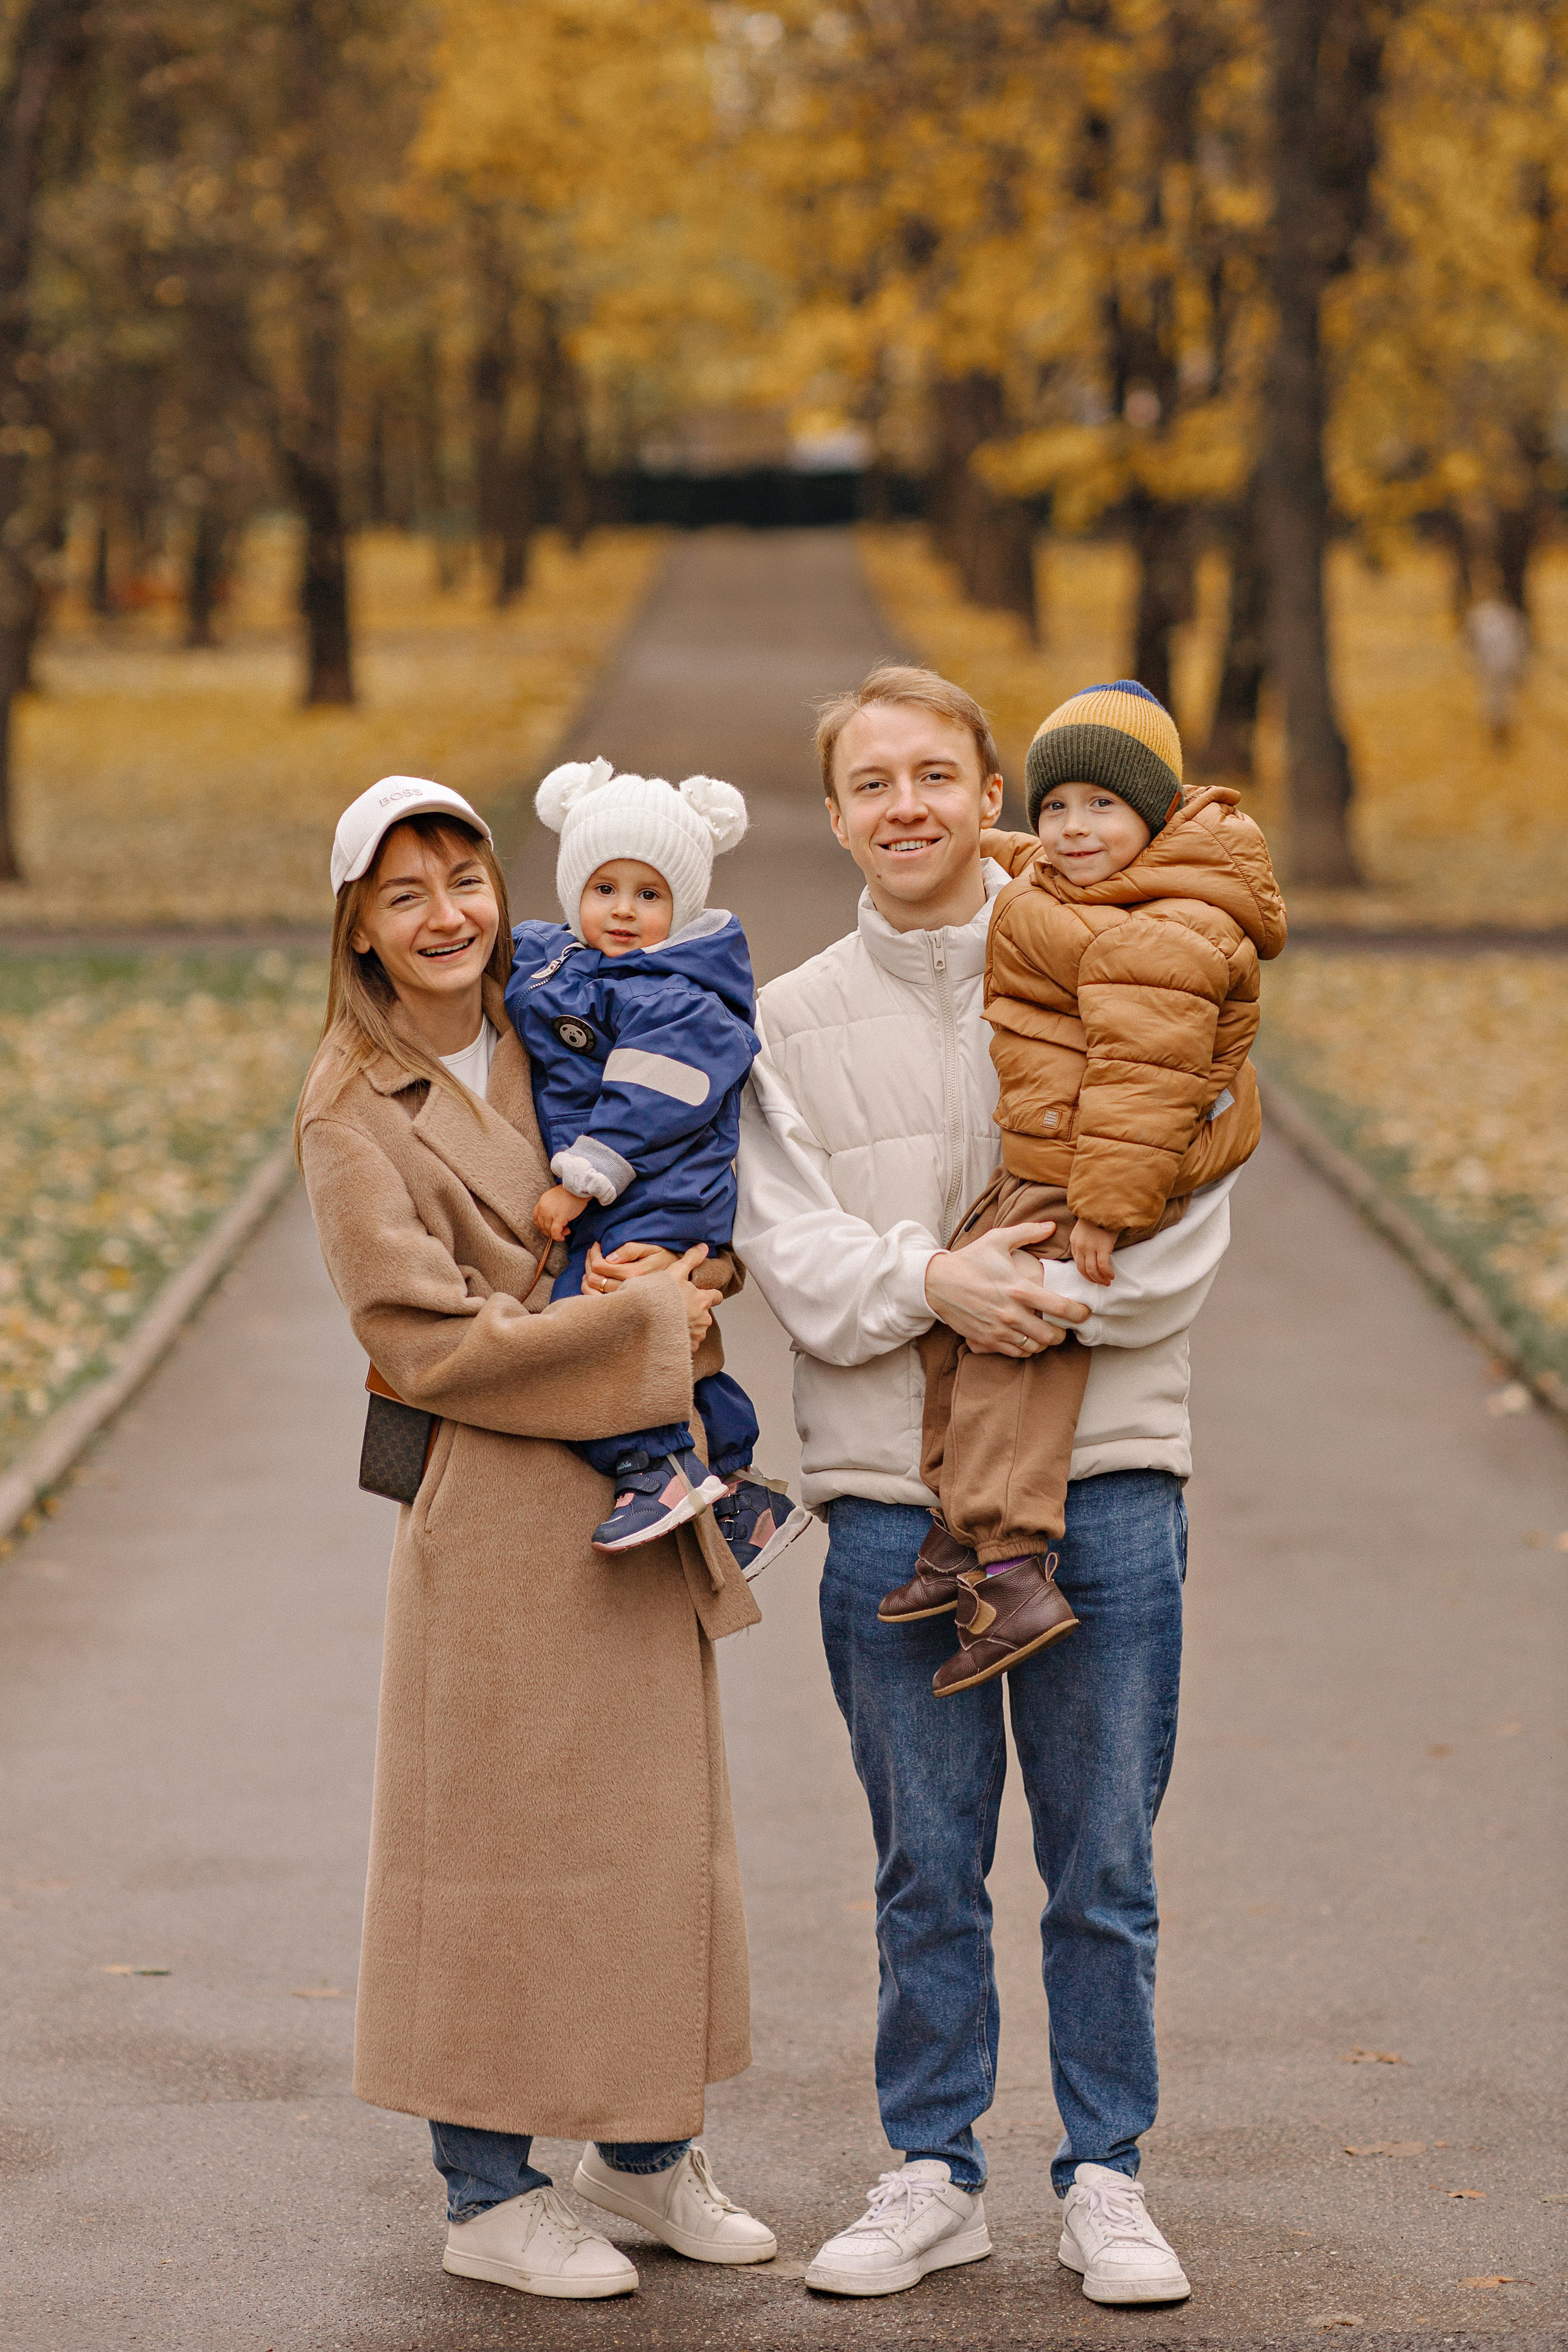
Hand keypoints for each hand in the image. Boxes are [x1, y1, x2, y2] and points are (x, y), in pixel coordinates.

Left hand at [533, 1183, 589, 1241]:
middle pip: (542, 1225)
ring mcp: (550, 1213)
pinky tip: (563, 1237)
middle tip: (560, 1231)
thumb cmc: (571, 1192)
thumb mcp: (555, 1196)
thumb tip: (554, 1220)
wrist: (579, 1189)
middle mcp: (543, 1208)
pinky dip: (558, 1237)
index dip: (542, 1225)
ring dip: (556, 1234)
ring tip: (565, 1231)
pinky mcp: (559, 1218)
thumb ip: (551, 1206)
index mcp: (542, 1202)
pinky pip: (555, 1232)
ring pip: (548, 1230)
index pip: (536, 1217)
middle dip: (550, 1231)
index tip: (549, 1228)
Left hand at [584, 1239, 678, 1292]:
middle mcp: (628, 1289)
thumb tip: (609, 1257)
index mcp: (634, 1274)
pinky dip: (590, 1289)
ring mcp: (624, 1300)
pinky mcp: (623, 1306)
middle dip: (588, 1263)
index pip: (599, 1266)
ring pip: (592, 1291)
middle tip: (593, 1252)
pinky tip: (596, 1278)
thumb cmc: (664, 1258)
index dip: (594, 1254)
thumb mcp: (652, 1248)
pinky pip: (597, 1300)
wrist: (679, 1279)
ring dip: (587, 1275)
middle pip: (593, 1279)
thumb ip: (631, 1250)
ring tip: (593, 1264)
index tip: (597, 1245)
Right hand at [664, 1242, 722, 1354]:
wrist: (644, 1320)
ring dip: (685, 1327)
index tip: (699, 1295)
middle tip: (674, 1308)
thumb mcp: (674, 1272)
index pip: (716, 1297)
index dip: (708, 1295)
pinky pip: (686, 1345)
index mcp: (702, 1300)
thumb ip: (691, 1260)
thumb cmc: (658, 1296)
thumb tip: (704, 1246)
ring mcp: (695, 1336)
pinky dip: (678, 1341)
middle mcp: (703, 1319)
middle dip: (693, 1313)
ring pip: (695, 1331)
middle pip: (704, 1315)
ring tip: (667, 1321)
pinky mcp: (686, 1350)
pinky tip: (665, 1334)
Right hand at [924, 1221, 1090, 1359]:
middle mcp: (1011, 1312)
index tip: (1083, 1313)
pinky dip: (1025, 1349)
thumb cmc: (969, 1260)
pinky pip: (1015, 1352)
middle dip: (1062, 1334)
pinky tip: (1027, 1339)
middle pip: (1050, 1336)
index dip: (1078, 1313)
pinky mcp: (986, 1339)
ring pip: (1034, 1347)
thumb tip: (1051, 1226)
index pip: (1059, 1307)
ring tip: (1046, 1334)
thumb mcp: (997, 1240)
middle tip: (1063, 1327)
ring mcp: (998, 1329)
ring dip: (1044, 1343)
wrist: (936, 1282)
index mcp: (1018, 1288)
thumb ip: (1027, 1232)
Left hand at [1070, 1217, 1117, 1285]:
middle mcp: (1080, 1246)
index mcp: (1074, 1241)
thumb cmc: (1098, 1216)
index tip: (1093, 1277)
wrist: (1105, 1205)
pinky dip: (1107, 1273)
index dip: (1085, 1273)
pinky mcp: (1102, 1247)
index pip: (1077, 1262)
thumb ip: (1085, 1240)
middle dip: (1092, 1279)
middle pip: (1083, 1269)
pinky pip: (1103, 1266)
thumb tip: (1092, 1254)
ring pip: (1092, 1270)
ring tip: (1107, 1282)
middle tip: (1101, 1283)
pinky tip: (1112, 1275)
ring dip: (1100, 1279)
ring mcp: (1090, 1247)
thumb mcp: (1085, 1228)